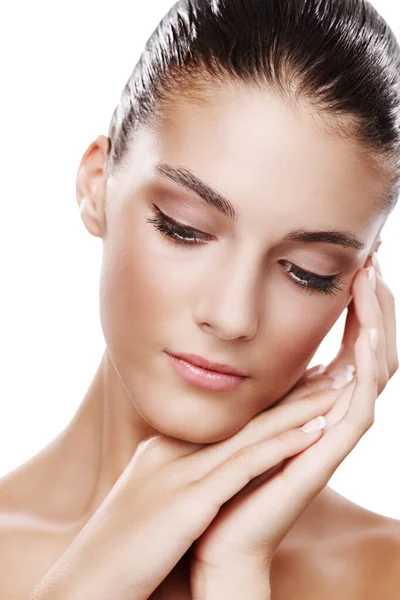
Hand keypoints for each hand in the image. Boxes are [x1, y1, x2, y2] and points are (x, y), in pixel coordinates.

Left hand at [189, 256, 397, 592]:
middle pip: (374, 348)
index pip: (355, 342)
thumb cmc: (230, 473)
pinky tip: (363, 336)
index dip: (360, 302)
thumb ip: (266, 382)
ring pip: (375, 370)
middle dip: (376, 302)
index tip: (356, 259)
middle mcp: (336, 412)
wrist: (219, 534)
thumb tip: (260, 340)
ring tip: (371, 279)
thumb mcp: (251, 410)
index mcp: (320, 401)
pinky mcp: (327, 455)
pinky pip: (360, 407)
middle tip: (374, 256)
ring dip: (376, 323)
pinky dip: (366, 369)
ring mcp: (336, 434)